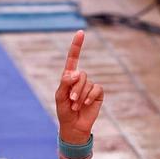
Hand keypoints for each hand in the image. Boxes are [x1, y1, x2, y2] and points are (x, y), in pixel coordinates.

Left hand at [54, 30, 103, 144]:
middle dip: (75, 89)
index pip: (73, 59)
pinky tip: (85, 105)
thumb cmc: (64, 111)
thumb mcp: (60, 96)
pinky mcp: (98, 93)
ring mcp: (90, 85)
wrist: (73, 126)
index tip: (80, 32)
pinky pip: (96, 89)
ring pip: (87, 83)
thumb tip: (76, 72)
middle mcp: (81, 79)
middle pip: (80, 74)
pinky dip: (89, 97)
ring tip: (76, 106)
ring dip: (80, 96)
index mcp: (69, 77)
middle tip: (71, 101)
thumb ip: (65, 83)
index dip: (77, 46)